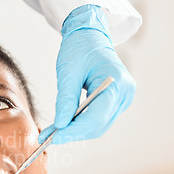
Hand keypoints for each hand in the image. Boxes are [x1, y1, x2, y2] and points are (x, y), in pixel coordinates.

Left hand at [39, 5, 135, 144]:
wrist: (89, 36)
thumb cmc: (79, 48)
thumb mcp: (68, 73)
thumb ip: (65, 100)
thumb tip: (60, 125)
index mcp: (117, 83)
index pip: (96, 117)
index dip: (74, 131)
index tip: (53, 137)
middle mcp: (125, 93)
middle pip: (98, 125)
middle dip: (72, 133)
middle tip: (47, 137)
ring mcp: (123, 98)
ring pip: (98, 125)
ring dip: (75, 130)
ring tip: (52, 131)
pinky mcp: (115, 101)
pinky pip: (97, 118)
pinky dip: (80, 123)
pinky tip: (63, 123)